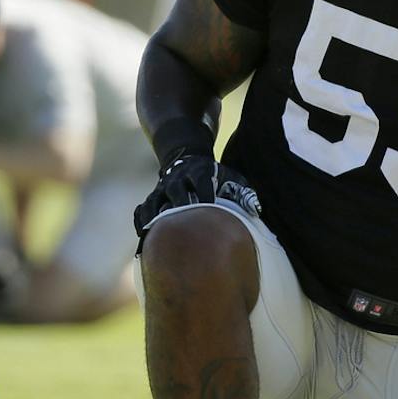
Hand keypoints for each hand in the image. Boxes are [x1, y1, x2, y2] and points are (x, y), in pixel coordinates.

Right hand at [133, 154, 259, 235]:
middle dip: (178, 204)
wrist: (186, 156)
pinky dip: (141, 224)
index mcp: (199, 172)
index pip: (201, 181)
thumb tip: (256, 210)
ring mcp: (161, 188)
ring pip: (153, 202)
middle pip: (175, 190)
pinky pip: (141, 211)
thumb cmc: (214, 175)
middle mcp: (177, 178)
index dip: (205, 193)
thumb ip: (244, 192)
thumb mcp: (230, 176)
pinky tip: (145, 241)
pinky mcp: (151, 198)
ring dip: (154, 218)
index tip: (209, 208)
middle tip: (182, 224)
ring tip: (156, 239)